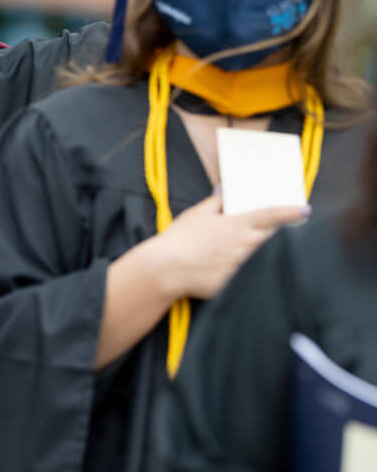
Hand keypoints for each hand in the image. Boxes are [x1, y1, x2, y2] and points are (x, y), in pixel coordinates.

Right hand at [127, 192, 309, 300]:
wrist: (167, 269)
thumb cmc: (179, 239)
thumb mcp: (196, 214)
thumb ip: (215, 201)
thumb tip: (224, 189)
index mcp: (238, 225)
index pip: (272, 215)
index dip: (291, 211)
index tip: (305, 210)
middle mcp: (247, 245)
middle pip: (270, 237)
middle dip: (271, 233)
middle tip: (261, 231)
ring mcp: (244, 265)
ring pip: (260, 256)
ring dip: (255, 252)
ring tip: (236, 251)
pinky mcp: (236, 283)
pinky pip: (247, 275)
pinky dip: (242, 271)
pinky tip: (225, 269)